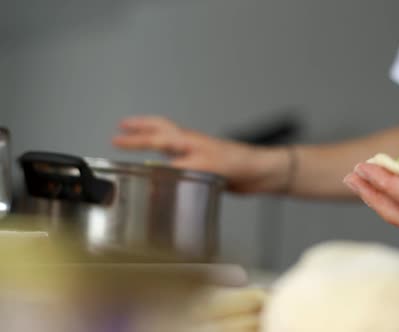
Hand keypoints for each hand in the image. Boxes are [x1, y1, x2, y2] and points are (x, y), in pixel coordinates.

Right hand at [112, 116, 288, 192]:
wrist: (260, 172)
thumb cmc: (239, 163)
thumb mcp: (206, 166)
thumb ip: (180, 171)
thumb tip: (156, 178)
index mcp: (188, 141)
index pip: (156, 136)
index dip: (135, 138)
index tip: (116, 139)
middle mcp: (190, 145)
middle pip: (160, 131)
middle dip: (140, 130)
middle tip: (121, 129)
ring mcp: (197, 155)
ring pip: (169, 145)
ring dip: (152, 143)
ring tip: (137, 145)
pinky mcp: (204, 168)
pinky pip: (179, 163)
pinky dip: (166, 164)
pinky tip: (164, 172)